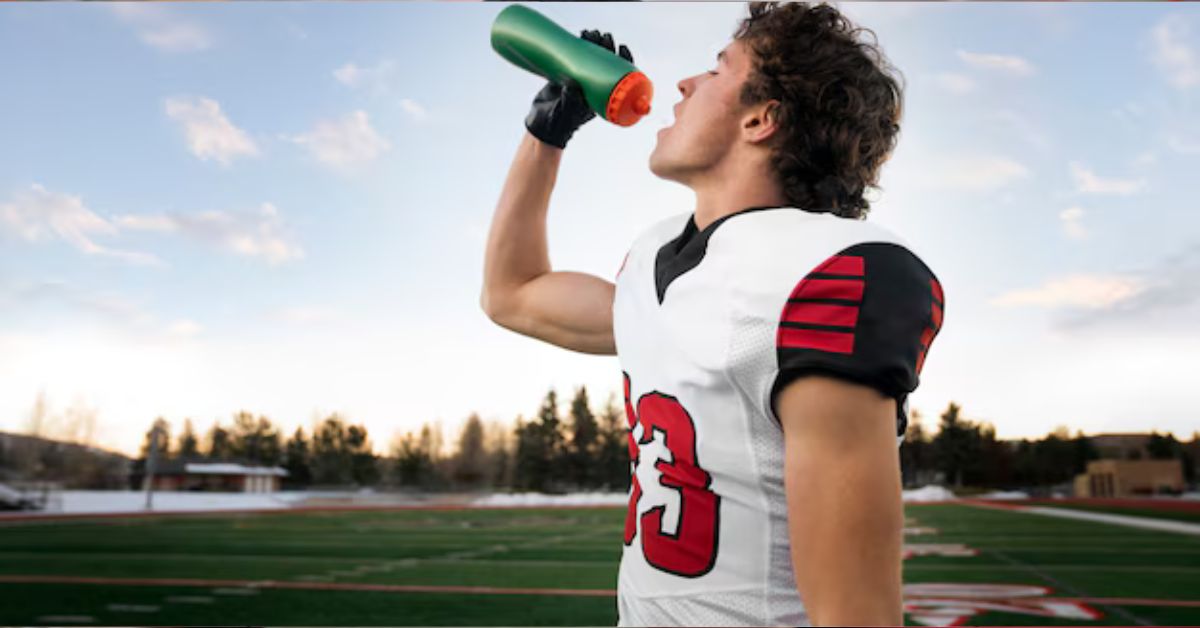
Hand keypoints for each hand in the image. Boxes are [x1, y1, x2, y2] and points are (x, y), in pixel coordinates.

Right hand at [524, 29, 634, 148]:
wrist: (542, 124)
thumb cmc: (559, 124)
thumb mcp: (567, 113)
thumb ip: (570, 101)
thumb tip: (572, 85)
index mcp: (602, 96)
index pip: (619, 76)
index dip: (624, 60)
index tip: (621, 47)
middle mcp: (594, 86)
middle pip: (607, 62)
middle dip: (608, 46)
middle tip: (603, 36)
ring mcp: (581, 79)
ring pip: (593, 57)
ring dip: (595, 43)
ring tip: (591, 33)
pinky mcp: (568, 74)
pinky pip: (578, 56)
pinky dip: (580, 45)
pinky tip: (581, 35)